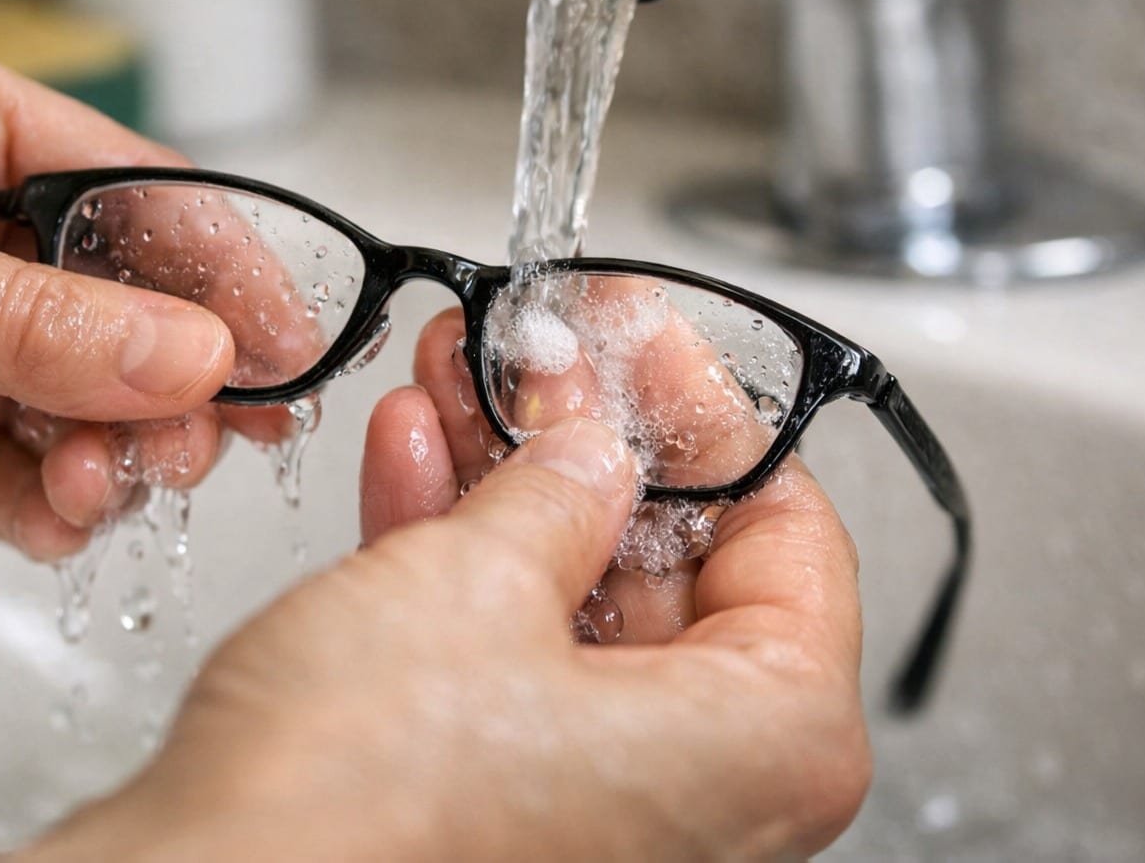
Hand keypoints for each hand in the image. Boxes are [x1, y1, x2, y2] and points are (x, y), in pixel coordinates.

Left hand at [0, 22, 236, 555]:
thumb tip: (191, 354)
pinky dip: (43, 503)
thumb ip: (29, 319)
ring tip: (101, 488)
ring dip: (105, 450)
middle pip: (118, 302)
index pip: (127, 187)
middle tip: (202, 441)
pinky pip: (5, 470)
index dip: (214, 264)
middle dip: (165, 377)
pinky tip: (56, 518)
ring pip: (71, 397)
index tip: (282, 341)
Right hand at [26, 367, 868, 855]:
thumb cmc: (356, 802)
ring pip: (577, 598)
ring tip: (463, 374)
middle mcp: (702, 794)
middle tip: (544, 347)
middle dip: (583, 434)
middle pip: (670, 563)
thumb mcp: (482, 579)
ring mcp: (598, 800)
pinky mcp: (500, 798)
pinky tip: (416, 453)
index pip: (788, 535)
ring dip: (508, 475)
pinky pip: (509, 652)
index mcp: (767, 746)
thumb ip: (563, 491)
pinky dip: (463, 552)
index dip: (705, 417)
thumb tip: (592, 447)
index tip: (645, 342)